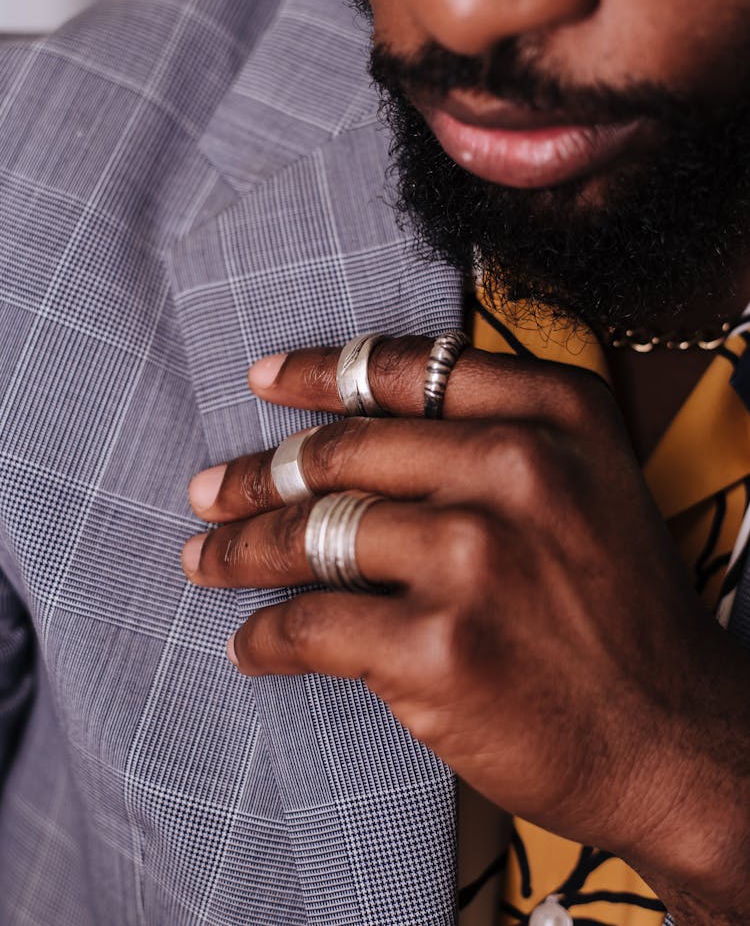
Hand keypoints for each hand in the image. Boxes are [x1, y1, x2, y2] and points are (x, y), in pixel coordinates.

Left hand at [183, 337, 749, 921]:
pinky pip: (311, 627)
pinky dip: (265, 636)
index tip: (262, 379)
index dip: (316, 370)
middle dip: (259, 475)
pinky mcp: (438, 650)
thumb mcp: (590, 485)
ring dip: (241, 550)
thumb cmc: (623, 611)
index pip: (406, 370)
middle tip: (213, 490)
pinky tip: (249, 641)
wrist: (677, 737)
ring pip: (313, 535)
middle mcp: (516, 470)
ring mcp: (473, 558)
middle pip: (342, 453)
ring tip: (206, 559)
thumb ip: (497, 437)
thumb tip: (356, 435)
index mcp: (555, 415)